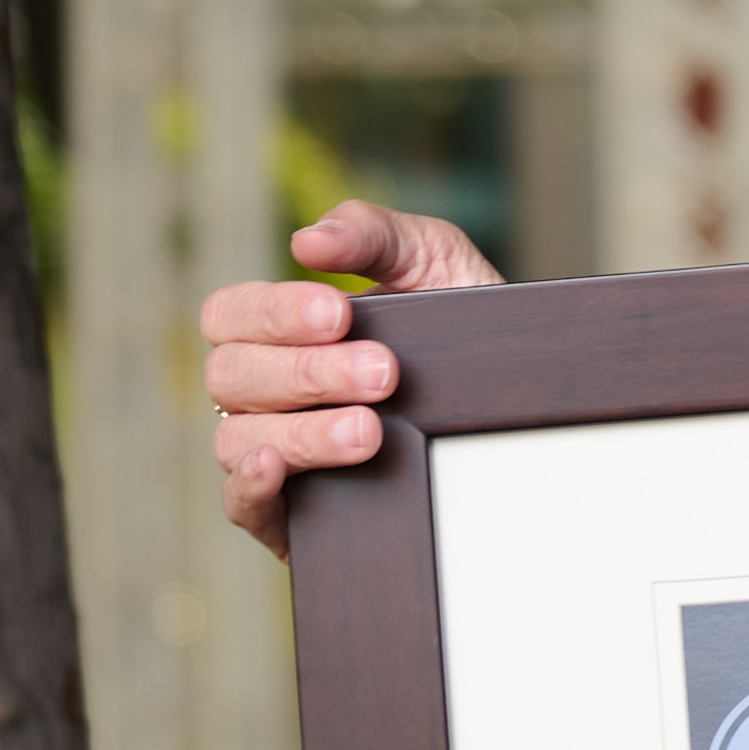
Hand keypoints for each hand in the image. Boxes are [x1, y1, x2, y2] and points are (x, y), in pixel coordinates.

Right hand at [202, 200, 501, 544]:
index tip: (339, 313)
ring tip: (371, 431)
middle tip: (384, 373)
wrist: (518, 403)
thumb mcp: (432, 262)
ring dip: (302, 432)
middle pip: (231, 376)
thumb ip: (373, 236)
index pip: (230, 315)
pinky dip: (249, 485)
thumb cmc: (460, 326)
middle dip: (307, 372)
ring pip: (236, 439)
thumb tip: (307, 241)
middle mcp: (262, 391)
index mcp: (277, 330)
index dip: (272, 313)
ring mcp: (269, 451)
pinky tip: (280, 468)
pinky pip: (238, 505)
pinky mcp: (287, 514)